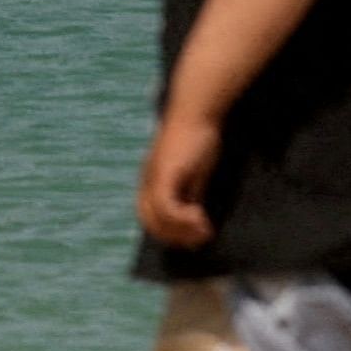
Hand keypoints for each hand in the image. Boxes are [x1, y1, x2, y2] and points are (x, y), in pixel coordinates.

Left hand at [136, 111, 223, 248]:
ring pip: (157, 217)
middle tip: (198, 240)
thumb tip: (196, 217)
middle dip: (174, 237)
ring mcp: (154, 177)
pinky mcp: (164, 172)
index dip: (168, 232)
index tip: (191, 238)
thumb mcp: (195, 172)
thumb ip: (191, 193)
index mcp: (150, 180)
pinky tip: (201, 218)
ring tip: (203, 231)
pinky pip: (165, 206)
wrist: (196, 110)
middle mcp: (147, 180)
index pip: (149, 216)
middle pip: (149, 221)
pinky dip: (182, 219)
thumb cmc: (197, 137)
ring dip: (181, 231)